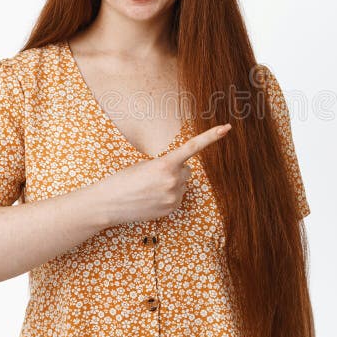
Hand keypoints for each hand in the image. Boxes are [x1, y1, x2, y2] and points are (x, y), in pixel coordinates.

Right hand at [96, 123, 232, 225]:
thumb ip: (166, 165)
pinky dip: (168, 196)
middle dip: (176, 170)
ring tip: (150, 189)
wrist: (109, 203)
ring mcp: (174, 196)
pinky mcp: (172, 209)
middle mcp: (173, 180)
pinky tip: (152, 198)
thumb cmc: (123, 180)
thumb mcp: (144, 165)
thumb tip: (181, 173)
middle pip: (187, 170)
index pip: (193, 147)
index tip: (227, 128)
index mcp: (165, 164)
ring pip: (183, 184)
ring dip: (172, 184)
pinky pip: (178, 197)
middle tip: (153, 176)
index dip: (211, 136)